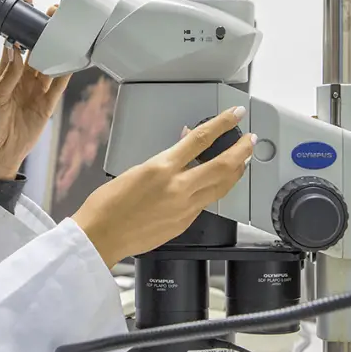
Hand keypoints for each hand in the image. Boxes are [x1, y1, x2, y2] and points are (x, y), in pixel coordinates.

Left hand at [0, 0, 68, 179]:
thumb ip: (8, 76)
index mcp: (6, 76)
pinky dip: (65, 72)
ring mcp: (36, 93)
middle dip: (43, 32)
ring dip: (56, 48)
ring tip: (64, 29)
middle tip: (51, 12)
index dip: (20, 25)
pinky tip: (72, 58)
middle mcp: (22, 81)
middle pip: (36, 51)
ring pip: (49, 65)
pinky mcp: (46, 107)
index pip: (15, 44)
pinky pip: (58, 86)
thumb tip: (16, 50)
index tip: (26, 5)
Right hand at [73, 106, 254, 267]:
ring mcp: (184, 208)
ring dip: (237, 171)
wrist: (101, 236)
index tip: (235, 114)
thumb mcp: (135, 170)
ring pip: (222, 186)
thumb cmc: (108, 204)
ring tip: (243, 160)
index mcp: (161, 168)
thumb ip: (163, 159)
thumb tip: (181, 147)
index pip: (200, 139)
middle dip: (242, 149)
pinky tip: (217, 185)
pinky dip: (215, 189)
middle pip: (223, 165)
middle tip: (250, 139)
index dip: (222, 124)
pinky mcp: (185, 222)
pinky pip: (207, 202)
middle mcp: (177, 187)